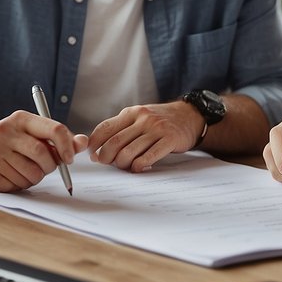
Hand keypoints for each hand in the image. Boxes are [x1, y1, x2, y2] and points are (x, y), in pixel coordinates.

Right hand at [0, 110, 87, 191]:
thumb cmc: (12, 140)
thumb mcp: (33, 132)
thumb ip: (59, 138)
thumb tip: (84, 142)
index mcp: (21, 118)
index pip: (54, 129)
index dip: (67, 146)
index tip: (69, 159)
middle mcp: (5, 132)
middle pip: (42, 154)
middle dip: (51, 166)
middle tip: (48, 167)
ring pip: (32, 173)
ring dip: (36, 177)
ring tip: (27, 169)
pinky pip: (18, 185)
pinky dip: (22, 184)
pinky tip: (14, 174)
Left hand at [87, 101, 201, 171]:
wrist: (189, 116)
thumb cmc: (160, 121)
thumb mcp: (140, 117)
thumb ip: (122, 129)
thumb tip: (98, 150)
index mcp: (132, 113)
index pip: (106, 127)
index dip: (94, 142)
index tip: (92, 153)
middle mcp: (143, 119)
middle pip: (115, 142)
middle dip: (106, 156)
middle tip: (106, 163)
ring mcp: (157, 129)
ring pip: (130, 151)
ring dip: (122, 164)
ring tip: (124, 166)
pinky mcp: (170, 139)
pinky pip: (149, 156)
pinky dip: (139, 165)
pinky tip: (138, 168)